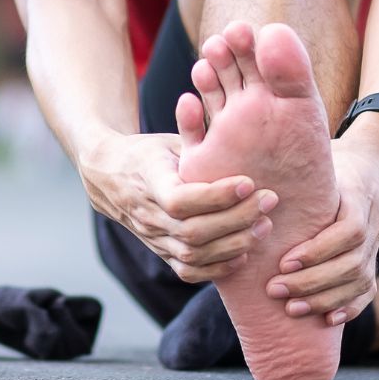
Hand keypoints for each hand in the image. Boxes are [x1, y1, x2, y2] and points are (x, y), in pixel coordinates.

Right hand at [79, 131, 278, 282]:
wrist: (108, 177)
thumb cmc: (147, 154)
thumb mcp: (167, 141)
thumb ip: (192, 136)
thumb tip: (215, 108)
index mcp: (147, 181)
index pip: (180, 200)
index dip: (217, 196)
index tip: (249, 183)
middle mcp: (147, 215)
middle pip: (193, 231)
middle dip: (237, 219)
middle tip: (269, 201)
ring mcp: (152, 238)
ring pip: (194, 254)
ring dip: (234, 243)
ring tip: (264, 225)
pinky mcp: (160, 253)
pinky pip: (189, 271)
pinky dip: (219, 268)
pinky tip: (244, 252)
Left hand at [264, 121, 378, 325]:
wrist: (376, 165)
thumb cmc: (333, 162)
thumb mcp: (319, 160)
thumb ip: (293, 170)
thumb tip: (248, 177)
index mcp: (358, 198)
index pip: (347, 232)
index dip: (318, 250)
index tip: (285, 262)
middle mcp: (374, 224)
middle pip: (350, 263)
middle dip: (312, 281)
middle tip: (275, 290)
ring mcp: (376, 245)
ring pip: (359, 280)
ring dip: (324, 298)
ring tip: (291, 308)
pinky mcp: (373, 259)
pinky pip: (368, 290)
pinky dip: (349, 307)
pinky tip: (326, 320)